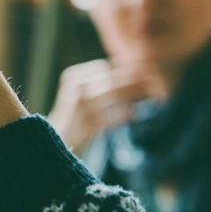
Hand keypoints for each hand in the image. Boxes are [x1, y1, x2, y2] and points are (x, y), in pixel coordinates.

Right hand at [46, 60, 164, 153]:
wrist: (55, 144)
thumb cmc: (75, 119)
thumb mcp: (80, 95)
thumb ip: (99, 83)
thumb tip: (134, 71)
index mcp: (73, 77)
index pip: (104, 67)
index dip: (126, 67)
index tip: (146, 67)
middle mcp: (75, 90)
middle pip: (110, 80)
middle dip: (135, 79)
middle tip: (155, 78)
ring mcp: (80, 108)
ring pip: (114, 96)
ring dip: (136, 94)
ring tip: (154, 93)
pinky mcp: (87, 126)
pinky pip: (113, 117)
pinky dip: (127, 115)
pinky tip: (136, 114)